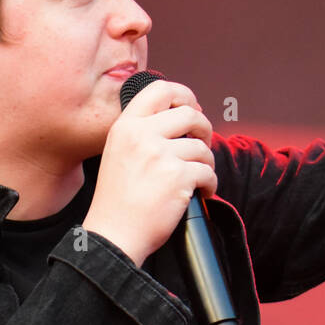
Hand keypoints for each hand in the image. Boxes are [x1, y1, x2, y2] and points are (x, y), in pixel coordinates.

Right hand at [83, 79, 216, 267]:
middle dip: (205, 128)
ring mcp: (160, 155)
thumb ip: (141, 133)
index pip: (160, 89)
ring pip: (202, 147)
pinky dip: (210, 185)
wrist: (114, 235)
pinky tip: (201, 194)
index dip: (184, 95)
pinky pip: (208, 172)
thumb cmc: (117, 201)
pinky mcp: (177, 176)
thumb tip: (180, 119)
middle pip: (190, 113)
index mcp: (125, 126)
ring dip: (207, 163)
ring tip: (198, 178)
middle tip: (203, 144)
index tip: (194, 109)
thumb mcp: (118, 153)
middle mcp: (142, 135)